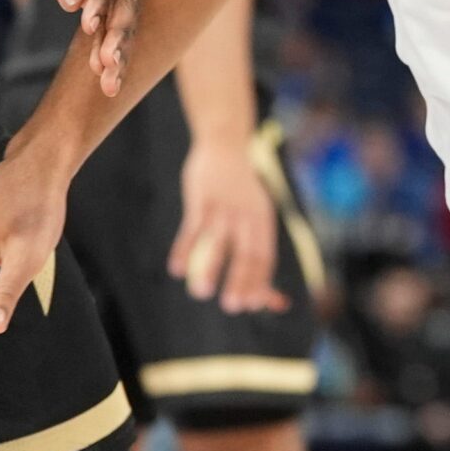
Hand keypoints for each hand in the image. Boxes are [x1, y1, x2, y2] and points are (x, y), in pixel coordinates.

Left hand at [26, 0, 137, 94]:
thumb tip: (70, 4)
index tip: (89, 26)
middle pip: (128, 1)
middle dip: (119, 35)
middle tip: (107, 66)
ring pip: (130, 19)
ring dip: (121, 52)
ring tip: (110, 86)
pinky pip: (123, 24)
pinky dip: (116, 50)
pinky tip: (108, 79)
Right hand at [169, 137, 288, 313]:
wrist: (225, 143)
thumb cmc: (241, 188)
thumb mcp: (256, 213)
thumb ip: (257, 251)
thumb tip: (273, 297)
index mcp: (263, 219)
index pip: (264, 256)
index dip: (259, 281)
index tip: (250, 305)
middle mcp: (246, 214)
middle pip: (246, 251)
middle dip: (240, 280)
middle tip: (232, 306)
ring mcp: (223, 205)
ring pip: (217, 242)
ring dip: (210, 268)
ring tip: (200, 293)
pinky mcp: (201, 198)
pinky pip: (192, 228)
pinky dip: (184, 249)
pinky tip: (176, 269)